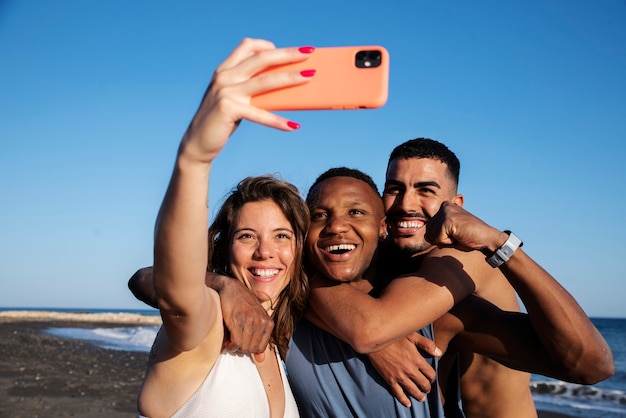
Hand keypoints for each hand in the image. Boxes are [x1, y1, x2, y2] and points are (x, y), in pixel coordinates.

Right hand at [181, 38, 314, 164]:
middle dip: (287, 54)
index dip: (268, 45)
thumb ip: (251, 89)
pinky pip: (260, 113)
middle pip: (261, 58)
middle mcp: (224, 77)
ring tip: (309, 77)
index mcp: (225, 70)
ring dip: (290, 78)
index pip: (247, 46)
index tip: (287, 50)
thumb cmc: (222, 121)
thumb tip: (284, 86)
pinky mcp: (228, 109)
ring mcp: (225, 92)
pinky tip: (293, 126)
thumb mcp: (235, 99)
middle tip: (308, 52)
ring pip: (265, 82)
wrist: (198, 143)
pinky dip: (278, 121)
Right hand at [207, 273, 273, 361]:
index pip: (260, 348)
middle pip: (251, 349)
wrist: (230, 288)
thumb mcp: (255, 318)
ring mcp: (249, 320)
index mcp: (268, 322)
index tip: (242, 343)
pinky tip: (227, 340)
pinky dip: (230, 345)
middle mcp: (260, 321)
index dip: (249, 349)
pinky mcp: (236, 320)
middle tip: (234, 341)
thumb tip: (261, 360)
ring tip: (230, 339)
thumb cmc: (242, 303)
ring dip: (235, 347)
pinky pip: (236, 342)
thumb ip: (259, 338)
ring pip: (244, 347)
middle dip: (241, 348)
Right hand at [367, 332, 440, 406]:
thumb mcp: (412, 336)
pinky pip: (398, 393)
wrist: (375, 341)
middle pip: (424, 384)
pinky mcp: (390, 380)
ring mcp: (399, 376)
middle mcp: (410, 370)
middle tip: (426, 388)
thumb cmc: (393, 337)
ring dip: (419, 396)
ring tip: (421, 398)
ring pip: (413, 391)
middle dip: (427, 388)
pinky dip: (404, 400)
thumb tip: (439, 353)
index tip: (431, 378)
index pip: (431, 374)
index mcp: (417, 359)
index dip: (433, 377)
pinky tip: (408, 403)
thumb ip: (426, 344)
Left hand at [425, 201, 507, 252]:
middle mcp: (444, 207)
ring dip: (446, 241)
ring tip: (459, 235)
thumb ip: (435, 235)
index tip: (457, 233)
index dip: (442, 237)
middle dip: (442, 239)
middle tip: (459, 235)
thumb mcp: (448, 236)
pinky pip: (438, 239)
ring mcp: (446, 212)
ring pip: (432, 236)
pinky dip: (449, 242)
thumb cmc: (469, 237)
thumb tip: (426, 236)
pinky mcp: (448, 220)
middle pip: (429, 232)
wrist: (487, 238)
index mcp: (444, 207)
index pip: (430, 229)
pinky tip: (460, 236)